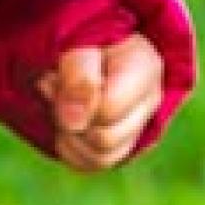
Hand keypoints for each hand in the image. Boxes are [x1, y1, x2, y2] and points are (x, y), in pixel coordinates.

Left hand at [39, 35, 163, 170]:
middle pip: (104, 140)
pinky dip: (68, 149)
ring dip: (67, 137)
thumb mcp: (76, 45)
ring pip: (99, 159)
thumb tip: (75, 123)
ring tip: (59, 107)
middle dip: (69, 121)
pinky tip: (64, 123)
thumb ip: (79, 77)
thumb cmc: (80, 39)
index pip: (107, 111)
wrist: (81, 42)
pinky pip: (91, 165)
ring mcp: (140, 125)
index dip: (72, 102)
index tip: (55, 76)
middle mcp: (150, 101)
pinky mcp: (121, 143)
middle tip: (53, 90)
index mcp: (145, 67)